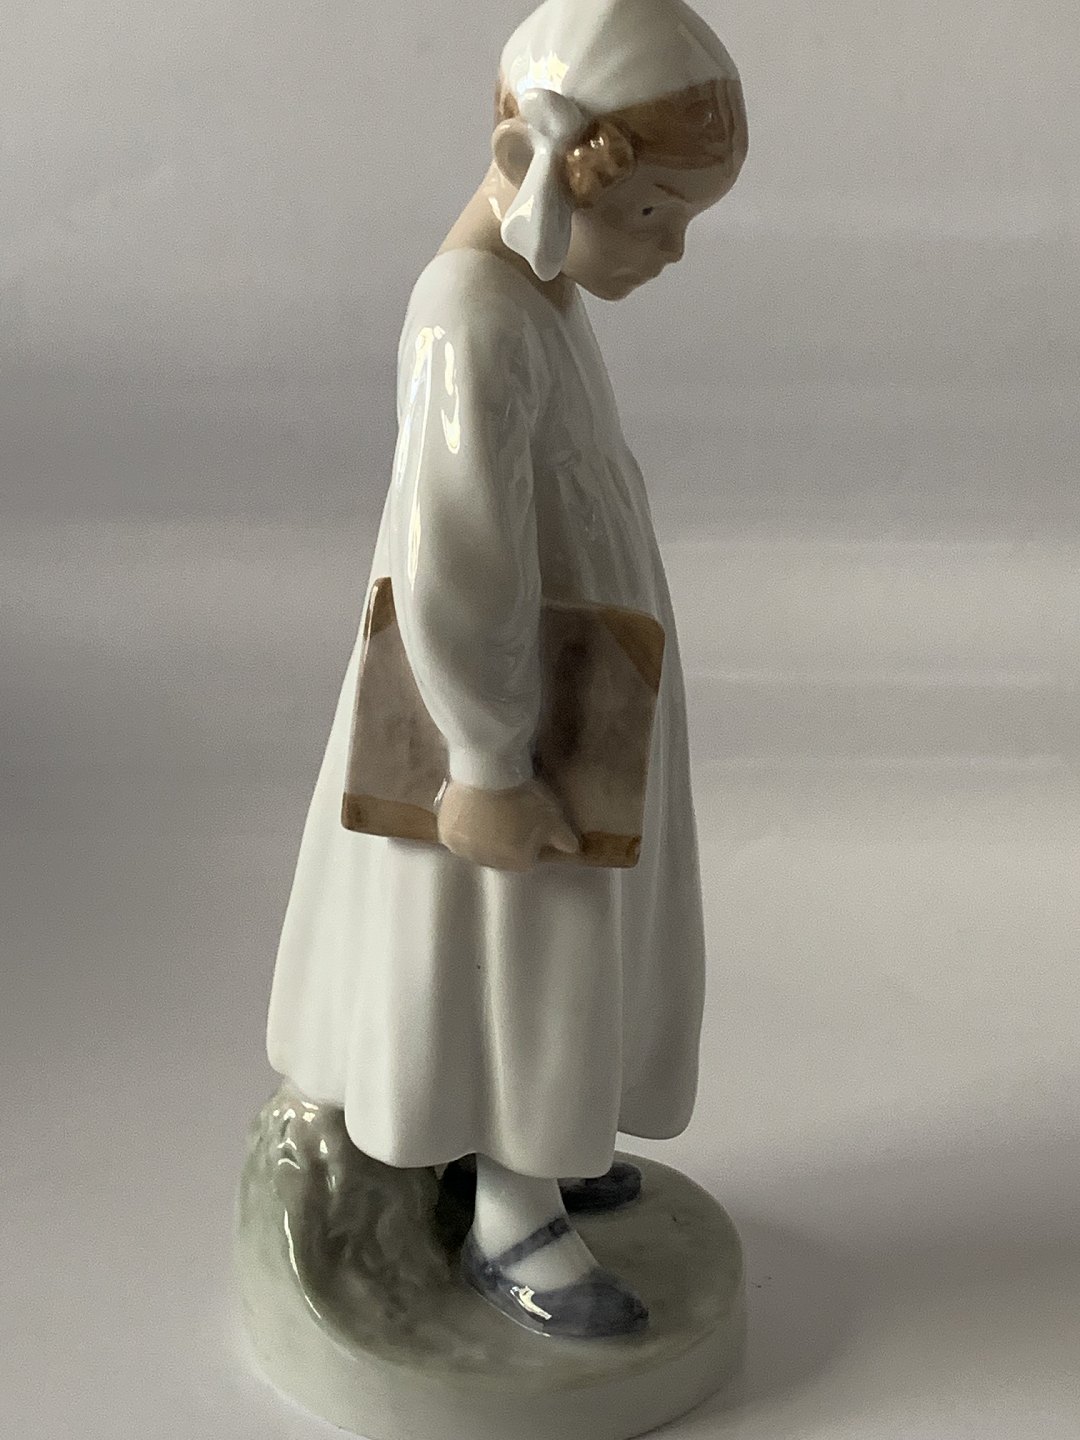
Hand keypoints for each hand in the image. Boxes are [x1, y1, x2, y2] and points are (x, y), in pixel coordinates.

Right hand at [436, 776, 579, 871]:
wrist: (488, 774)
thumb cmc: (525, 798)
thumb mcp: (554, 818)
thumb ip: (565, 839)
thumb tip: (574, 851)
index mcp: (516, 863)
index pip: (527, 858)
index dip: (530, 840)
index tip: (531, 821)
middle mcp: (487, 863)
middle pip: (500, 855)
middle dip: (506, 840)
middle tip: (510, 814)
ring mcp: (464, 850)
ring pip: (477, 846)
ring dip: (483, 834)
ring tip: (489, 810)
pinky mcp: (445, 834)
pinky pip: (457, 834)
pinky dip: (463, 825)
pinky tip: (470, 809)